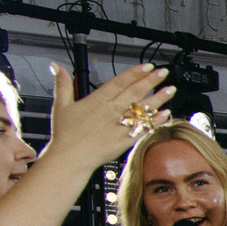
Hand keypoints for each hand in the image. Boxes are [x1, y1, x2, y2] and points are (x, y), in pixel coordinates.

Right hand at [44, 62, 174, 171]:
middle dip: (151, 81)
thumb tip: (56, 66)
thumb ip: (62, 84)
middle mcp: (110, 111)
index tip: (148, 66)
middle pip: (134, 92)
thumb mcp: (61, 106)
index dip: (135, 73)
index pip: (119, 82)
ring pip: (141, 109)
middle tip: (164, 72)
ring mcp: (118, 126)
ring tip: (170, 89)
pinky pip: (143, 129)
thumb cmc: (65, 135)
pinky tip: (166, 114)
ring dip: (158, 99)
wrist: (69, 158)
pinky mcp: (124, 140)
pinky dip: (155, 121)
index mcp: (97, 101)